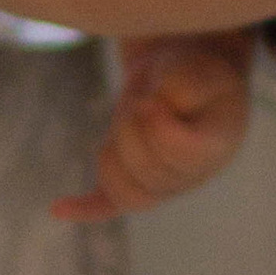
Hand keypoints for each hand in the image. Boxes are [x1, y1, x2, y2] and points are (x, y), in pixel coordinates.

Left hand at [51, 32, 256, 221]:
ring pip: (128, 192)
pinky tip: (59, 208)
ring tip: (125, 118)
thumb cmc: (195, 71)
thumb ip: (185, 85)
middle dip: (131, 130)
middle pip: (150, 173)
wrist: (184, 79)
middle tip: (139, 100)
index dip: (159, 127)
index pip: (183, 154)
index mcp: (216, 145)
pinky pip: (109, 205)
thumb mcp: (199, 66)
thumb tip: (152, 108)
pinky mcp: (135, 183)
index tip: (151, 100)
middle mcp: (193, 175)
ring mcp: (163, 185)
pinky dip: (85, 209)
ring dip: (113, 155)